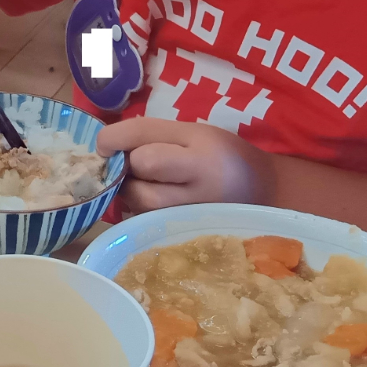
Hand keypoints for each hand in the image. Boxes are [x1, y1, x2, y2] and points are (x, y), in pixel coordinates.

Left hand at [96, 117, 271, 212]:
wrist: (264, 192)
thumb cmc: (221, 155)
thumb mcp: (193, 133)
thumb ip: (151, 135)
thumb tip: (106, 146)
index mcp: (199, 146)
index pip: (144, 137)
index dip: (115, 137)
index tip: (103, 143)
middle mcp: (199, 179)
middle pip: (142, 168)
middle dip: (129, 165)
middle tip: (134, 166)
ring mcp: (194, 211)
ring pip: (142, 200)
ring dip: (131, 190)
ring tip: (147, 184)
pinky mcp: (188, 234)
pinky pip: (149, 221)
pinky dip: (140, 210)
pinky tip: (153, 202)